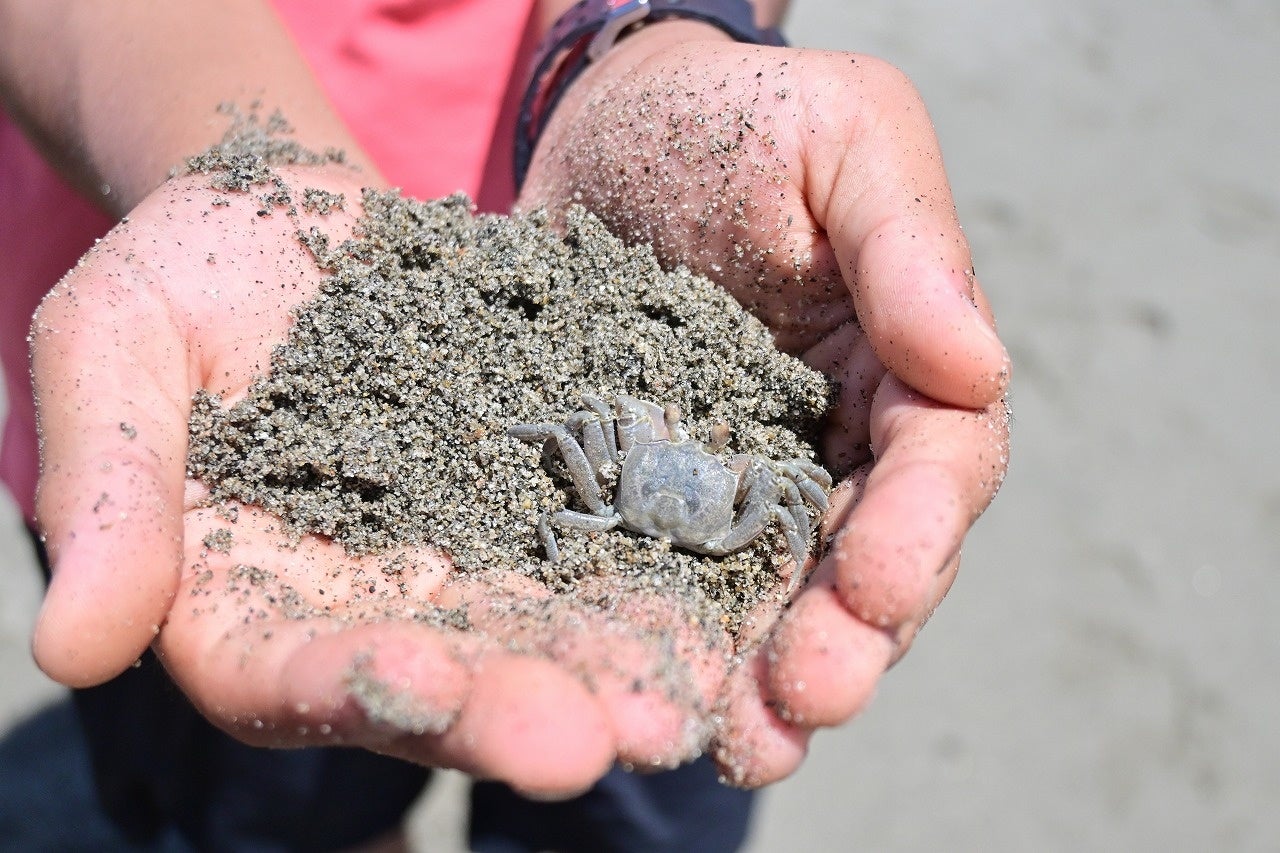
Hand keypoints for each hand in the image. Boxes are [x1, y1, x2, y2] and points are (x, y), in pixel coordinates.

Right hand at [29, 166, 735, 796]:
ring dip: (611, 673)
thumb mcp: (114, 347)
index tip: (418, 680)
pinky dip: (658, 574)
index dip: (357, 684)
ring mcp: (472, 562)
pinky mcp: (547, 499)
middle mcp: (375, 608)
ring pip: (545, 635)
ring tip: (680, 702)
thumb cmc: (185, 278)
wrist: (304, 221)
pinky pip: (608, 544)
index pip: (294, 673)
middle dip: (519, 711)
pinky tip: (719, 597)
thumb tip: (72, 649)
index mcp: (251, 601)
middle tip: (600, 740)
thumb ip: (107, 486)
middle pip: (447, 681)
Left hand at [519, 22, 1010, 783]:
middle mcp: (834, 438)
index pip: (937, 465)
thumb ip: (907, 246)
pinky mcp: (649, 487)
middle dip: (846, 636)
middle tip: (805, 700)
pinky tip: (654, 697)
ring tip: (743, 741)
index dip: (918, 531)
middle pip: (866, 558)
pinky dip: (675, 637)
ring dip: (767, 672)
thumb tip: (975, 362)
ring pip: (776, 592)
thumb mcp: (840, 139)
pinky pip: (670, 574)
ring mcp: (741, 473)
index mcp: (901, 362)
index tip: (882, 585)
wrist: (609, 127)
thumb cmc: (737, 118)